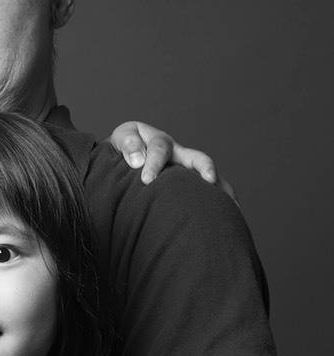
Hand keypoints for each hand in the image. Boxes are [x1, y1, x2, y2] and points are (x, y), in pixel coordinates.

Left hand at [108, 121, 232, 195]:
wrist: (126, 156)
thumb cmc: (124, 148)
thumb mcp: (123, 138)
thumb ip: (129, 144)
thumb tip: (138, 161)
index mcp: (160, 143)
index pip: (160, 149)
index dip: (155, 162)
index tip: (146, 179)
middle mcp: (180, 156)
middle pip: (199, 158)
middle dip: (205, 168)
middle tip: (209, 179)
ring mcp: (188, 171)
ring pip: (211, 177)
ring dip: (221, 189)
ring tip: (231, 206)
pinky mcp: (191, 185)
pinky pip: (210, 193)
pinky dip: (221, 203)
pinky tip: (229, 217)